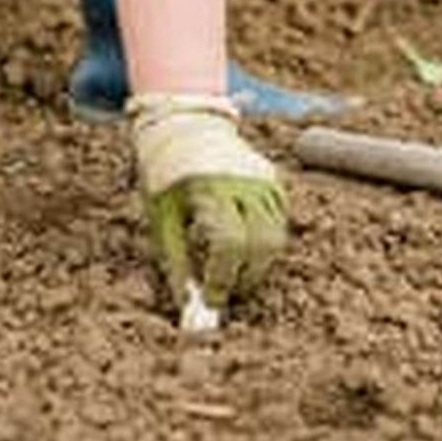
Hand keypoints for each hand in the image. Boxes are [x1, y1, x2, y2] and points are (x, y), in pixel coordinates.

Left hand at [129, 94, 287, 321]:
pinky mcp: (273, 180)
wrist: (185, 129)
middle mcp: (241, 181)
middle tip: (225, 290)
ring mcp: (262, 179)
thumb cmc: (166, 178)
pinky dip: (264, 243)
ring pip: (275, 237)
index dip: (223, 279)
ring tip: (232, 269)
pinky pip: (279, 223)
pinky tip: (242, 244)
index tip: (211, 302)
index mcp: (208, 188)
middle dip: (246, 277)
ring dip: (257, 263)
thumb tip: (191, 311)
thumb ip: (178, 266)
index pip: (229, 244)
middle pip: (262, 244)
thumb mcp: (162, 220)